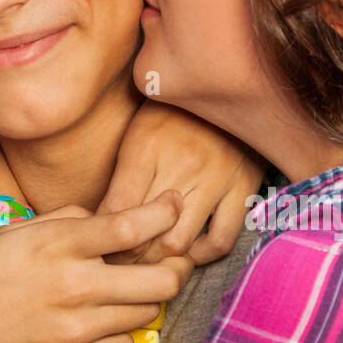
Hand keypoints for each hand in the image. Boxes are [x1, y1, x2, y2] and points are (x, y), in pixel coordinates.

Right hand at [0, 192, 191, 342]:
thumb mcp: (10, 234)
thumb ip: (62, 220)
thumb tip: (101, 217)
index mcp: (57, 245)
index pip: (134, 223)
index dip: (164, 212)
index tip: (172, 206)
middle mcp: (74, 285)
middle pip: (161, 278)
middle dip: (170, 267)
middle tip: (161, 263)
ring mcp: (77, 330)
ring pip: (146, 314)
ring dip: (138, 302)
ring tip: (113, 296)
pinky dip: (115, 336)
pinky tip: (91, 327)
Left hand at [99, 100, 266, 264]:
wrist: (228, 82)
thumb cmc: (173, 112)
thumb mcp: (136, 133)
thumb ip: (120, 177)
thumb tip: (98, 222)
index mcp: (147, 146)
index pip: (116, 210)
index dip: (104, 237)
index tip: (101, 244)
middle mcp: (182, 164)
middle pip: (145, 234)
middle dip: (129, 255)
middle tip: (123, 260)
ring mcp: (216, 178)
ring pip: (180, 243)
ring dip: (161, 259)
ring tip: (152, 258)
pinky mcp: (244, 187)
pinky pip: (221, 239)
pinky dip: (202, 255)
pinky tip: (190, 250)